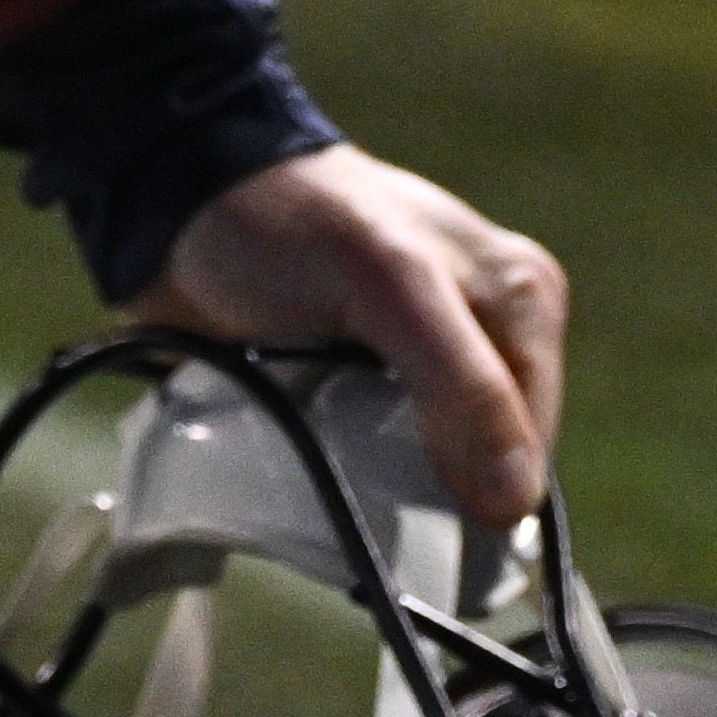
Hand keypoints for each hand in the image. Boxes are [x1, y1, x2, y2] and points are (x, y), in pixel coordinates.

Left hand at [122, 142, 567, 528]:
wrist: (184, 198)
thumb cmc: (291, 221)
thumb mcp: (389, 283)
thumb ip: (462, 381)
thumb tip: (514, 502)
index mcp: (522, 298)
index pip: (532, 446)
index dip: (483, 494)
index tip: (422, 519)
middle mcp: (487, 332)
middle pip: (486, 466)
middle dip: (434, 495)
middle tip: (366, 486)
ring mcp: (425, 363)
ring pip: (431, 473)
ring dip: (385, 492)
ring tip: (331, 471)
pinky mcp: (365, 387)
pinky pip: (377, 463)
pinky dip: (348, 477)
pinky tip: (313, 465)